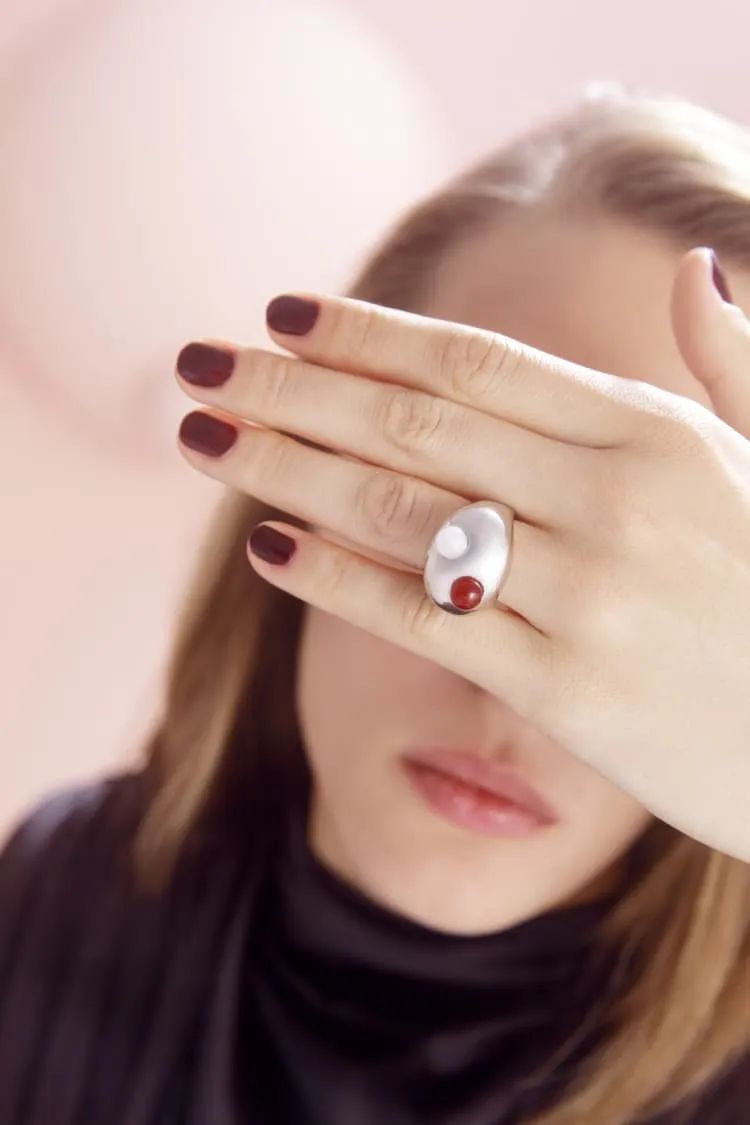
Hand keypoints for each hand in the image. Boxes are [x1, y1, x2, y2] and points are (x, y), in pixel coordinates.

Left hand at [175, 247, 749, 860]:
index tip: (281, 314)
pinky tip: (269, 545)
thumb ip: (728, 365)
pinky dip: (339, 577)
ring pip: (404, 512)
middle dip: (293, 388)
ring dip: (287, 467)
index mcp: (654, 431)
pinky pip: (427, 620)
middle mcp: (613, 499)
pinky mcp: (569, 690)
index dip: (370, 334)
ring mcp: (589, 595)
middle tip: (200, 364)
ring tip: (202, 436)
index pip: (478, 361)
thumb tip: (695, 267)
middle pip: (416, 422)